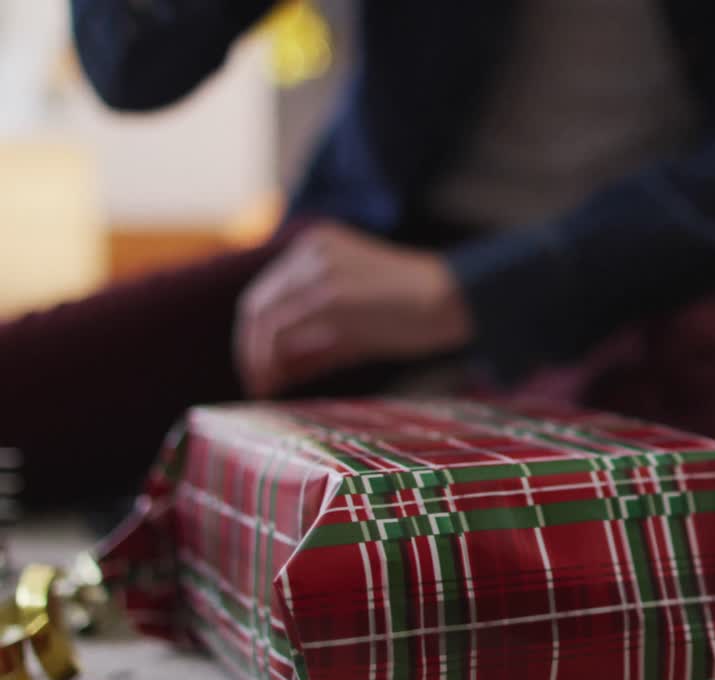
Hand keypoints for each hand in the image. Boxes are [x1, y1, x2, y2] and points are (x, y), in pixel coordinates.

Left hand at [235, 221, 471, 397]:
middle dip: (250, 348)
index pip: (269, 292)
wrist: (454, 299)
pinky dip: (268, 359)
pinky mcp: (328, 293)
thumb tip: (275, 374)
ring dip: (256, 357)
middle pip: (257, 303)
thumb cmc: (414, 313)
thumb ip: (315, 342)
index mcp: (317, 246)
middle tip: (258, 384)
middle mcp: (311, 250)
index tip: (262, 370)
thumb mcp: (355, 324)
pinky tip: (275, 383)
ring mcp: (318, 269)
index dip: (256, 335)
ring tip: (265, 388)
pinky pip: (280, 329)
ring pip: (263, 317)